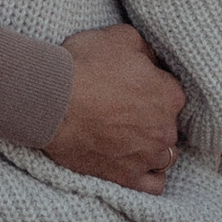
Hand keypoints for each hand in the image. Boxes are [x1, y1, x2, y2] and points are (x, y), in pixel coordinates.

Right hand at [41, 23, 183, 191]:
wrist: (51, 102)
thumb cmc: (84, 66)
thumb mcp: (120, 37)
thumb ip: (145, 49)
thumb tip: (151, 59)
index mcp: (168, 94)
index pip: (171, 90)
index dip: (151, 85)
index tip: (133, 84)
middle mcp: (165, 129)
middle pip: (168, 123)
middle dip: (152, 116)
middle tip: (125, 108)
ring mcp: (147, 156)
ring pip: (165, 155)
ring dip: (152, 146)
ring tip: (129, 137)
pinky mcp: (127, 178)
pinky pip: (154, 185)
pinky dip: (149, 175)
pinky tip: (136, 163)